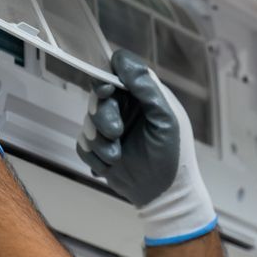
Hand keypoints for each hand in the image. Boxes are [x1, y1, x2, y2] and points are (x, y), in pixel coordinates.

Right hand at [76, 49, 216, 245]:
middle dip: (103, 116)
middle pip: (97, 97)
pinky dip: (94, 155)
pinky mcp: (98, 150)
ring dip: (100, 141)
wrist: (164, 195)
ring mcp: (109, 128)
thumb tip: (122, 61)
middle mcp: (124, 107)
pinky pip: (82, 144)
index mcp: (143, 94)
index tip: (105, 90)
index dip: (106, 76)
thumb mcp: (166, 119)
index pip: (117, 71)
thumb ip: (147, 89)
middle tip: (116, 133)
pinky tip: (110, 166)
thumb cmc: (174, 154)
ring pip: (87, 122)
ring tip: (116, 156)